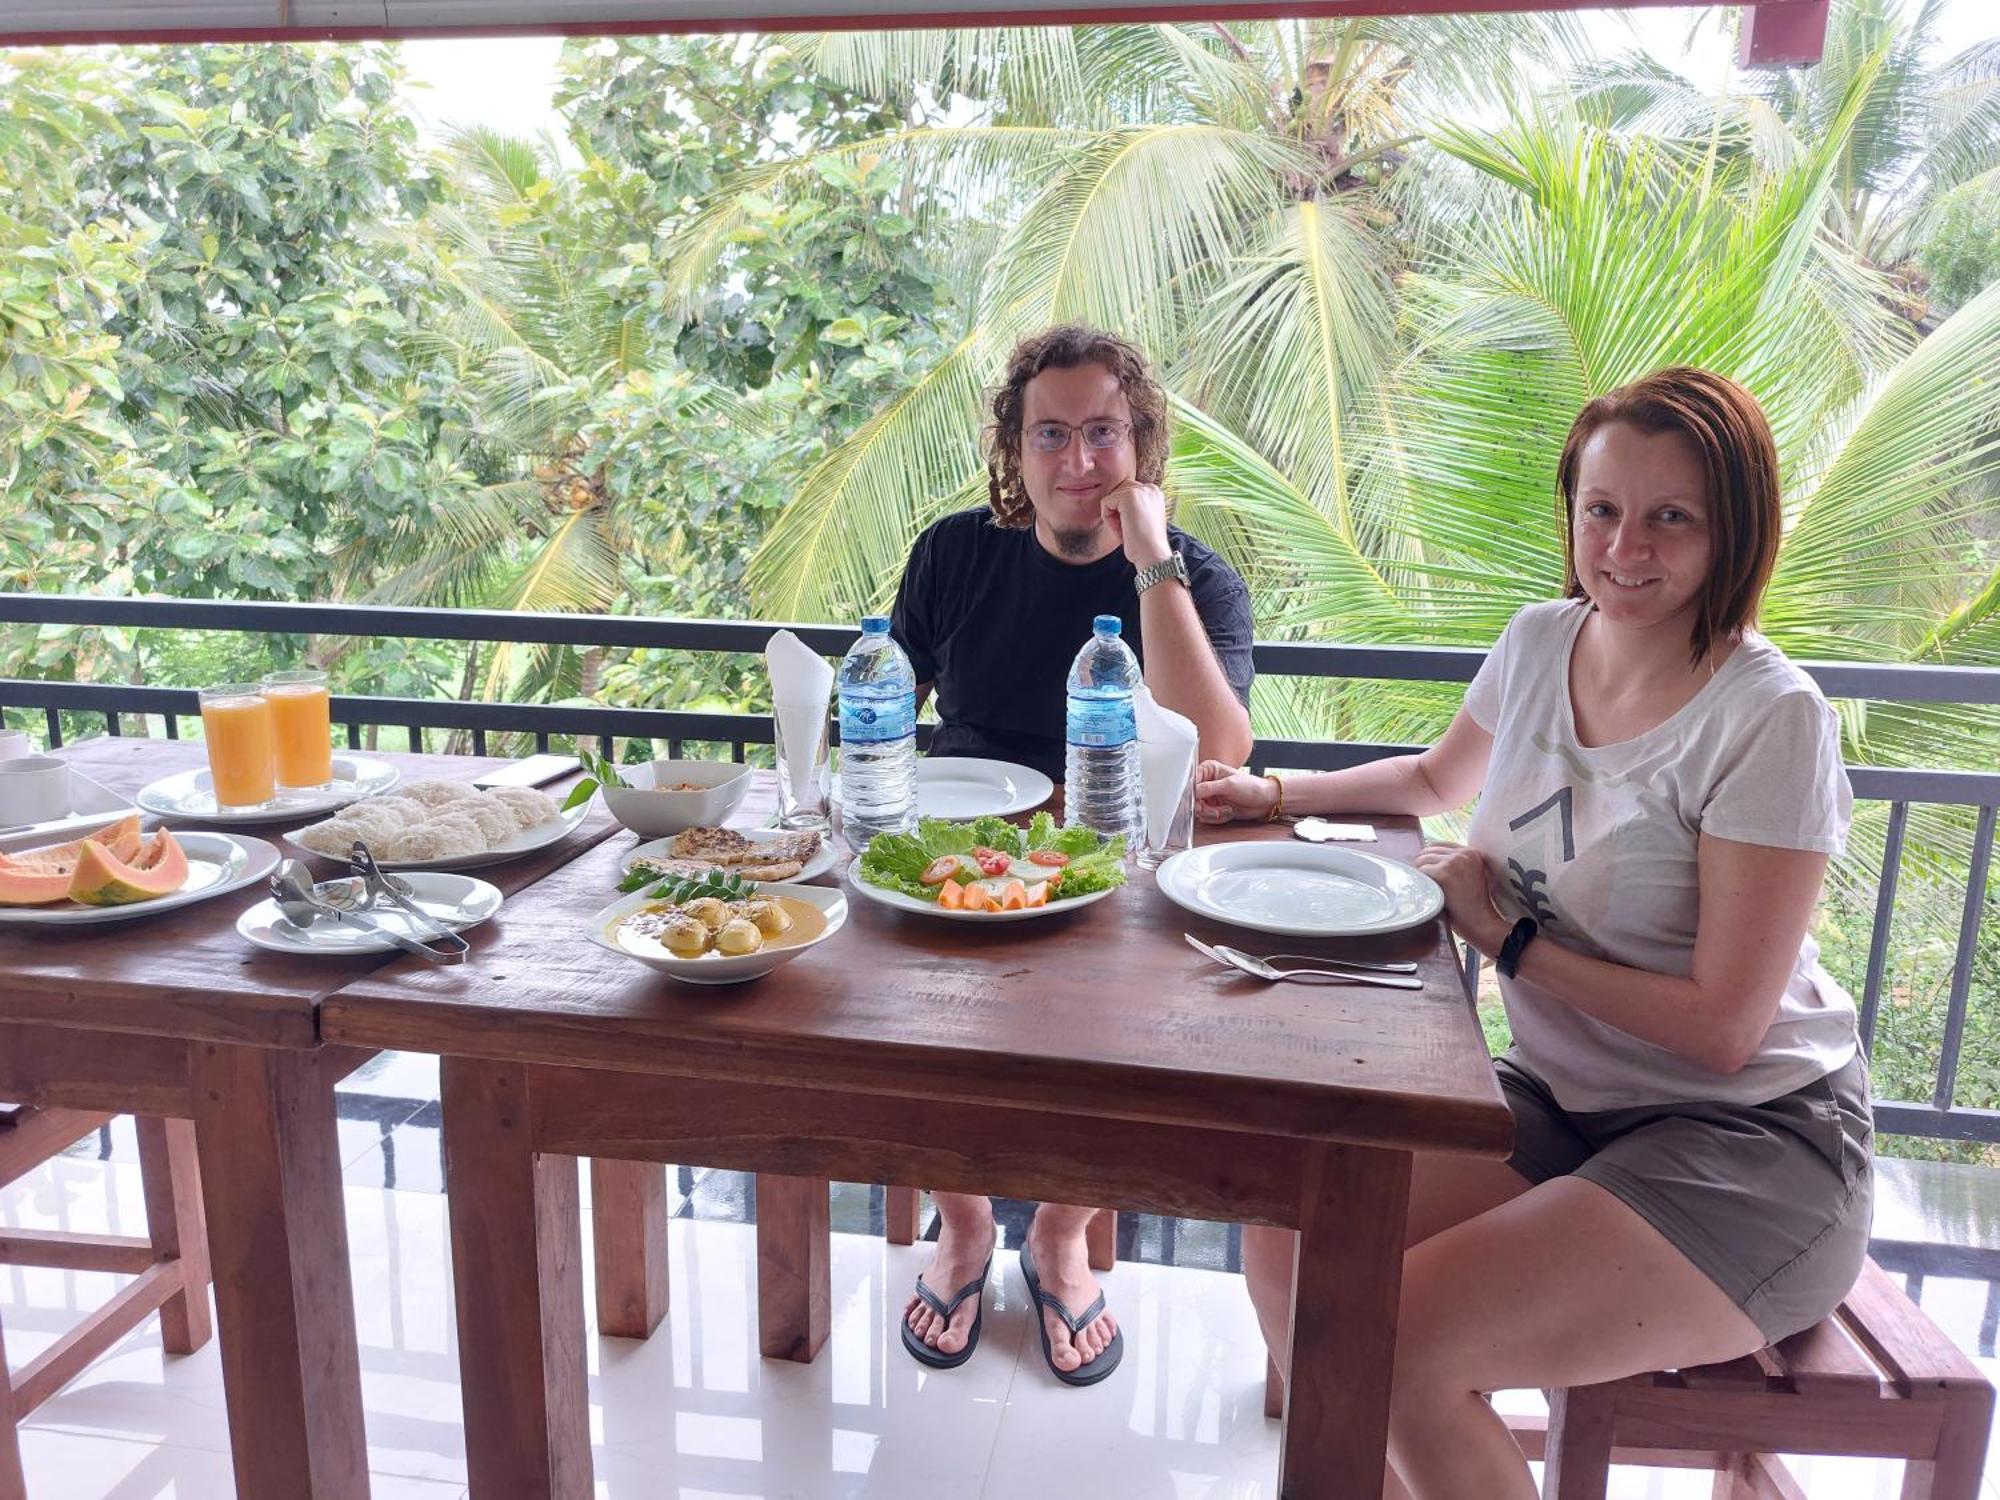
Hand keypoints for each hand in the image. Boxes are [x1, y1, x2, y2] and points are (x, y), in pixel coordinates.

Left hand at [1100, 480, 1171, 569]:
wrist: (1153, 554)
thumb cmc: (1145, 543)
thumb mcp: (1142, 519)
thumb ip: (1132, 506)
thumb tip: (1112, 501)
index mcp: (1154, 493)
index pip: (1126, 493)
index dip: (1123, 513)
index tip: (1134, 528)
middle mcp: (1149, 488)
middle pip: (1117, 494)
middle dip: (1118, 514)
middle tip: (1129, 531)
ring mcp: (1140, 490)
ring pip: (1111, 499)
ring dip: (1113, 518)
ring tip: (1127, 531)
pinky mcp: (1128, 496)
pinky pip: (1105, 503)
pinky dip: (1109, 520)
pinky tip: (1122, 530)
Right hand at [1194, 758, 1275, 823]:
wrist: (1264, 801)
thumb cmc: (1251, 787)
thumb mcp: (1229, 785)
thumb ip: (1208, 788)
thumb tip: (1192, 792)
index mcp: (1208, 770)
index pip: (1190, 781)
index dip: (1191, 793)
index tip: (1197, 800)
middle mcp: (1206, 783)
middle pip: (1191, 799)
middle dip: (1204, 807)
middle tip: (1215, 809)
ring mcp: (1209, 796)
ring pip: (1197, 810)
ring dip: (1212, 813)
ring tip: (1226, 809)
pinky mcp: (1212, 808)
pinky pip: (1206, 817)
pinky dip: (1216, 818)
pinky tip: (1227, 812)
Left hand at [1411, 842, 1507, 956]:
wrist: (1480, 921)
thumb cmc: (1473, 905)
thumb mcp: (1472, 876)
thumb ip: (1457, 865)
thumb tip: (1428, 857)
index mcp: (1472, 852)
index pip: (1440, 845)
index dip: (1429, 856)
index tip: (1425, 869)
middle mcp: (1464, 853)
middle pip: (1429, 850)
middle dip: (1422, 864)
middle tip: (1420, 879)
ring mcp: (1454, 861)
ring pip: (1423, 860)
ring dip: (1419, 873)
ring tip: (1423, 886)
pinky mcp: (1444, 872)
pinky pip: (1422, 871)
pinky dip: (1420, 881)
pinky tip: (1424, 890)